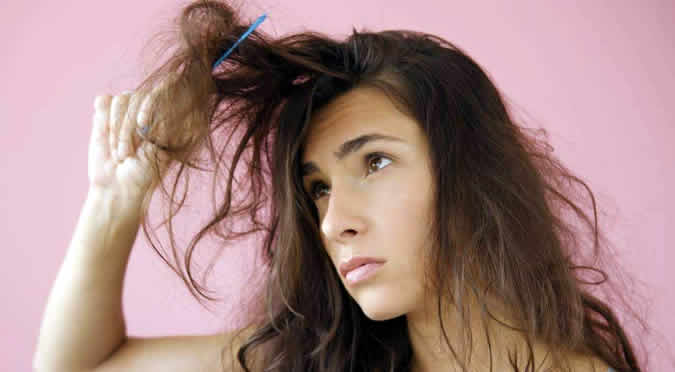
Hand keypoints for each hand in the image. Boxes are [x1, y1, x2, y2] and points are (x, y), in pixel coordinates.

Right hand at [87, 89, 167, 206]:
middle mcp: (148, 111)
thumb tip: (166, 94)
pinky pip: (104, 101)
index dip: (151, 104)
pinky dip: (104, 118)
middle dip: (131, 127)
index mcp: (167, 118)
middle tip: (129, 154)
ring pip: (122, 99)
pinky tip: (107, 136)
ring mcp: (127, 111)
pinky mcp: (105, 114)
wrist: (118, 187)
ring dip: (119, 128)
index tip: (143, 125)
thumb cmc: (145, 174)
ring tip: (121, 153)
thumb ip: (165, 126)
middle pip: (140, 96)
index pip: (165, 91)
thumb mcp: (161, 152)